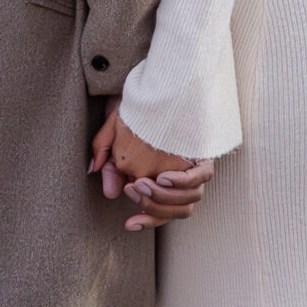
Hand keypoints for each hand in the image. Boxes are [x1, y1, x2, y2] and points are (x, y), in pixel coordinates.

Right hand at [90, 105, 213, 230]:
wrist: (160, 82)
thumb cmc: (136, 107)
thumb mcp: (113, 129)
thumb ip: (105, 154)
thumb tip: (109, 191)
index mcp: (160, 177)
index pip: (159, 211)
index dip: (146, 221)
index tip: (130, 224)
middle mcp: (179, 177)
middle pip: (172, 209)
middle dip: (149, 204)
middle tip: (132, 187)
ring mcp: (190, 168)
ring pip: (187, 201)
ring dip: (163, 197)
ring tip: (143, 182)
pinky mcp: (201, 156)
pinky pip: (198, 179)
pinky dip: (182, 183)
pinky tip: (163, 177)